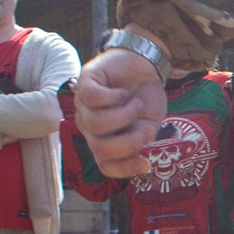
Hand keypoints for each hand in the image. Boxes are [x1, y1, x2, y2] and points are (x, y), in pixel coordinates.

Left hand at [73, 46, 170, 179]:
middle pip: (100, 148)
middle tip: (146, 127)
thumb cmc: (146, 95)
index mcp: (104, 139)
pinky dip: (113, 97)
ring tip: (136, 104)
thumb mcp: (149, 123)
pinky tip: (121, 92)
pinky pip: (93, 98)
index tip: (146, 162)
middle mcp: (88, 125)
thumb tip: (141, 159)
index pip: (104, 164)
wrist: (146, 64)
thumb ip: (140, 140)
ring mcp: (83, 105)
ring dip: (124, 115)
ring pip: (96, 124)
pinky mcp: (85, 83)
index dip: (124, 169)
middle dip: (128, 142)